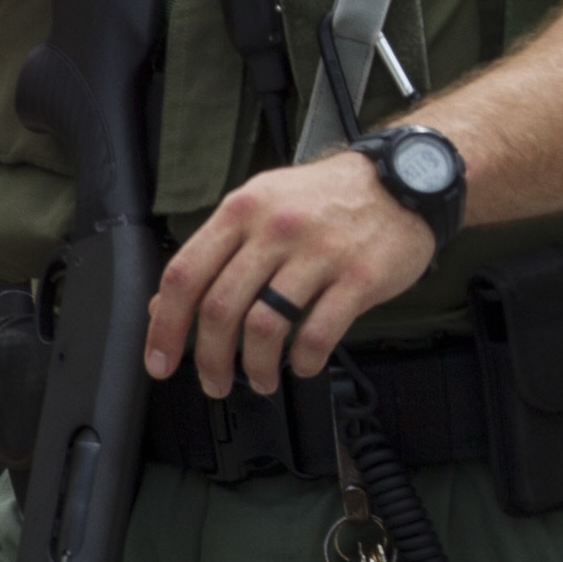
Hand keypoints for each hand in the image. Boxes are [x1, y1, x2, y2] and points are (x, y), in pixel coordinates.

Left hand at [146, 148, 438, 394]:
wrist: (403, 179)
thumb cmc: (327, 197)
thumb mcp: (261, 205)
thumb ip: (216, 252)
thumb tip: (166, 304)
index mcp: (242, 210)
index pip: (185, 274)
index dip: (165, 326)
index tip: (160, 360)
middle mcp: (275, 229)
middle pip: (221, 308)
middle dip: (209, 359)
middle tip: (213, 382)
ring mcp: (319, 253)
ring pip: (265, 327)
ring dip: (256, 367)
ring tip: (261, 379)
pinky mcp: (358, 277)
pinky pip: (318, 333)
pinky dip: (304, 361)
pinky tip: (302, 364)